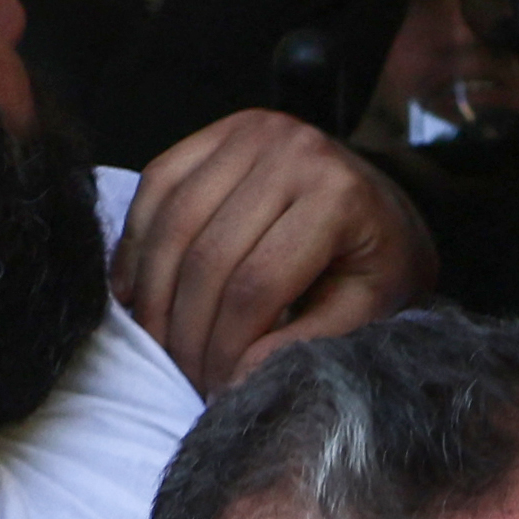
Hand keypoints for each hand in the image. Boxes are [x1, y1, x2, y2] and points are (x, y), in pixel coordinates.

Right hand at [114, 112, 435, 397]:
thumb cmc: (379, 261)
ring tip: (156, 341)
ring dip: (152, 291)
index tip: (216, 387)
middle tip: (182, 373)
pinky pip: (157, 185)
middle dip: (186, 326)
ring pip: (172, 221)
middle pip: (208, 254)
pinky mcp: (216, 130)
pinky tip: (134, 291)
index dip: (225, 344)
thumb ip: (307, 342)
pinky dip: (137, 241)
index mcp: (338, 196)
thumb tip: (236, 378)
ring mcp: (249, 131)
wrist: (384, 202)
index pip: (258, 284)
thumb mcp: (367, 309)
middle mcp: (292, 149)